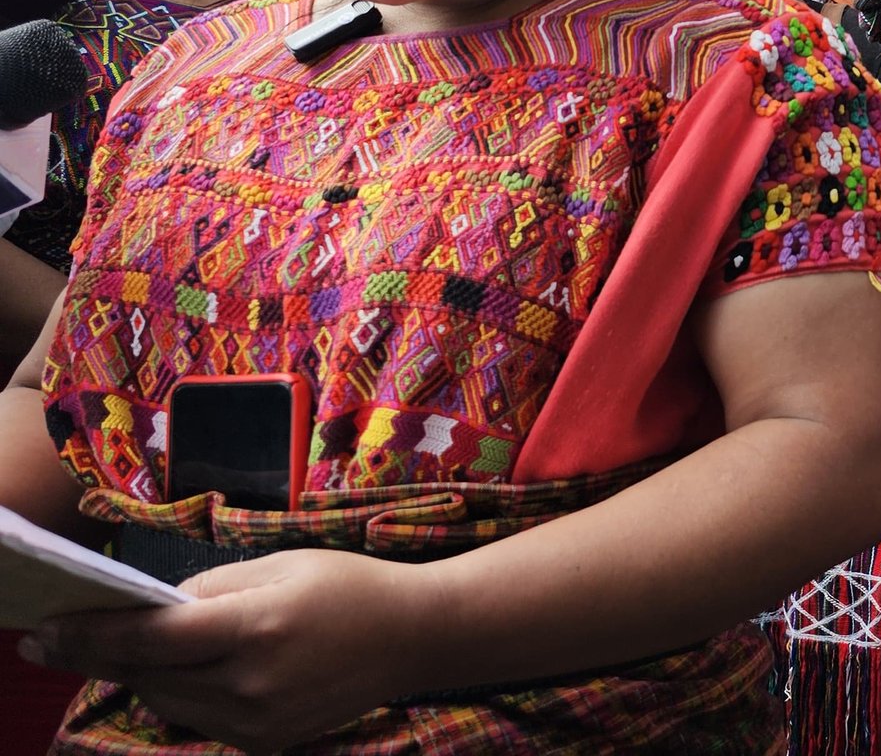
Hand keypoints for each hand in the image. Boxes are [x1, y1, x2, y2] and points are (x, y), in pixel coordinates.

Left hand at [22, 548, 446, 753]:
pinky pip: (199, 719)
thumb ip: (209, 588)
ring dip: (145, 675)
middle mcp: (252, 683)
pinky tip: (197, 669)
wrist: (415, 637)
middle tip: (69, 635)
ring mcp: (258, 720)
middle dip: (108, 655)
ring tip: (139, 648)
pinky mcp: (265, 742)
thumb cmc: (349, 587)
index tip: (44, 631)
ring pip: (166, 701)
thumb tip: (154, 613)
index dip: (89, 636)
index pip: (148, 638)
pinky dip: (183, 694)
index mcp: (256, 627)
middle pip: (148, 675)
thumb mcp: (280, 565)